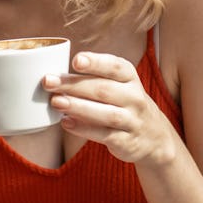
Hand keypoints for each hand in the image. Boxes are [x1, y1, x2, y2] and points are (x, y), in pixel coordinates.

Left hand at [43, 51, 175, 163]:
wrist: (153, 136)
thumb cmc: (124, 102)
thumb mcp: (118, 84)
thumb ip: (93, 78)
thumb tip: (56, 75)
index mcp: (129, 77)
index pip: (114, 66)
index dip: (95, 62)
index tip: (76, 61)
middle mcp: (134, 97)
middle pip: (103, 89)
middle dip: (74, 84)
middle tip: (48, 81)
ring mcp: (132, 120)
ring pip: (106, 113)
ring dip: (78, 106)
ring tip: (56, 102)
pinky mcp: (126, 141)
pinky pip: (105, 134)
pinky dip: (84, 129)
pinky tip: (66, 122)